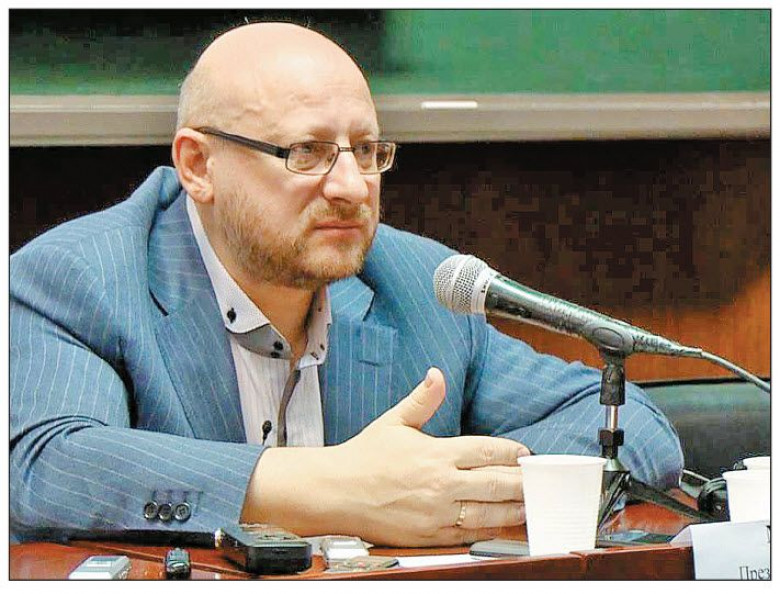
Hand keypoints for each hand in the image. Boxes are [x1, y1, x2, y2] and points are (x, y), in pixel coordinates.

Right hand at [242, 368, 529, 546]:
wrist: (336, 492)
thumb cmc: (364, 457)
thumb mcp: (394, 421)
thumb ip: (422, 399)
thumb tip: (437, 374)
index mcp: (437, 453)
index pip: (488, 451)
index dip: (513, 453)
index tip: (526, 454)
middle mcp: (442, 484)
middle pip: (497, 483)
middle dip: (522, 482)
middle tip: (539, 481)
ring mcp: (438, 512)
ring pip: (489, 512)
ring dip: (514, 509)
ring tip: (530, 505)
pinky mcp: (431, 534)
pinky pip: (469, 534)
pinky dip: (491, 531)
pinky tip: (504, 527)